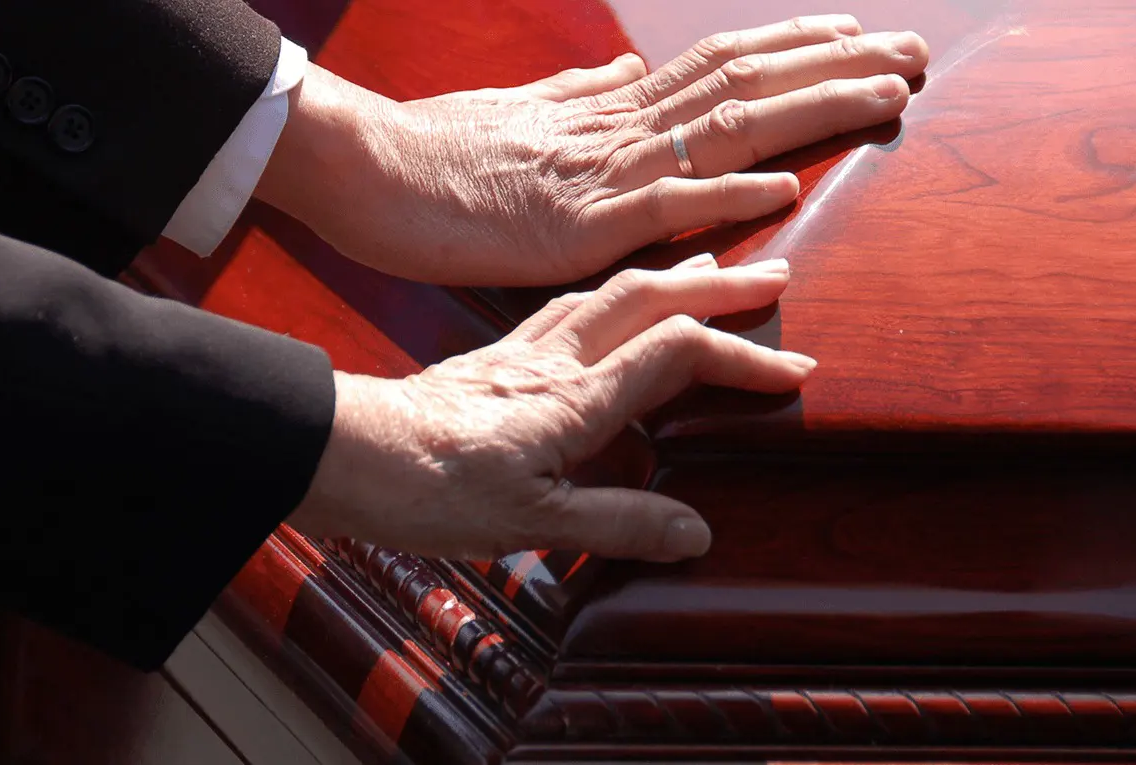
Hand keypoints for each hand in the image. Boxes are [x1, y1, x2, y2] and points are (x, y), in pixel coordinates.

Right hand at [257, 15, 927, 285]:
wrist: (368, 169)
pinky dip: (725, 194)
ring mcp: (600, 171)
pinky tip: (785, 186)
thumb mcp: (520, 115)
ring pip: (723, 128)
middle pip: (744, 80)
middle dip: (836, 63)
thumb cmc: (436, 152)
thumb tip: (622, 70)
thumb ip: (579, 97)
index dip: (796, 47)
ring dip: (810, 108)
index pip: (720, 63)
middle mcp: (616, 125)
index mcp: (607, 105)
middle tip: (915, 53)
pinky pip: (660, 206)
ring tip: (887, 94)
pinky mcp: (573, 225)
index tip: (861, 34)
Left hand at [286, 254, 812, 560]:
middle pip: (649, 299)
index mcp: (573, 398)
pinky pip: (567, 307)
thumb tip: (697, 533)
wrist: (342, 454)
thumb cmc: (426, 490)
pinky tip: (608, 305)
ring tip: (707, 270)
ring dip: (667, 278)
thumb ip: (617, 523)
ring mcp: (519, 351)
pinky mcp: (491, 355)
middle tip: (776, 276)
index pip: (678, 353)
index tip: (793, 368)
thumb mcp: (529, 523)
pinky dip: (611, 295)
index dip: (742, 355)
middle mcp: (552, 360)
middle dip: (719, 286)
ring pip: (608, 293)